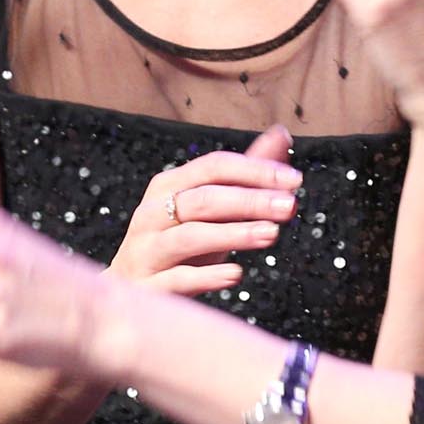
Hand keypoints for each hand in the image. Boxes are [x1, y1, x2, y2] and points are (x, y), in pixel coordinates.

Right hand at [106, 126, 301, 296]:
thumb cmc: (177, 241)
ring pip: (189, 236)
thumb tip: (282, 135)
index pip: (213, 167)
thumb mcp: (211, 207)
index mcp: (168, 186)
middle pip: (203, 199)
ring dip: (233, 233)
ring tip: (271, 234)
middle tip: (289, 205)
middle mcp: (152, 213)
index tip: (295, 180)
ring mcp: (147, 250)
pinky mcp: (147, 287)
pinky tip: (236, 274)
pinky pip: (178, 279)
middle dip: (249, 200)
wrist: (129, 289)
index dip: (254, 170)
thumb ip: (245, 173)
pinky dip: (207, 276)